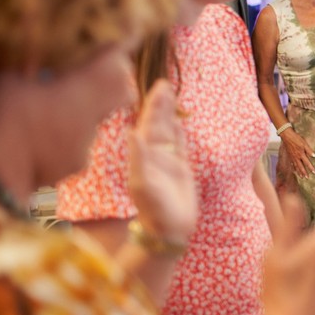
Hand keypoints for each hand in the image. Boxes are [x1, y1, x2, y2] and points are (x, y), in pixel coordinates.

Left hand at [128, 80, 195, 244]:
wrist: (168, 230)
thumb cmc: (154, 210)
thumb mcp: (143, 185)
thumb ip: (139, 158)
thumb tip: (132, 132)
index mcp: (145, 155)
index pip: (149, 124)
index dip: (153, 106)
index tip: (159, 87)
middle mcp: (155, 155)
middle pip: (158, 123)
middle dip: (161, 104)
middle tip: (165, 83)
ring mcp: (168, 161)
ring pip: (169, 131)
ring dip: (170, 114)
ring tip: (172, 96)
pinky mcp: (181, 170)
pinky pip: (180, 145)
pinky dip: (179, 132)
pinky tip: (179, 121)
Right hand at [280, 126, 314, 176]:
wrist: (287, 136)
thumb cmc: (296, 139)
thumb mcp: (304, 143)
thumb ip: (309, 150)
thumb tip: (314, 156)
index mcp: (301, 154)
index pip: (307, 163)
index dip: (310, 168)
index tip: (314, 172)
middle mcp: (296, 157)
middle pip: (301, 167)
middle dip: (304, 173)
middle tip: (307, 178)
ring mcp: (292, 157)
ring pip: (296, 166)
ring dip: (299, 172)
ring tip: (301, 176)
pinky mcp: (289, 155)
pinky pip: (292, 163)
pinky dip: (293, 167)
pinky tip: (294, 170)